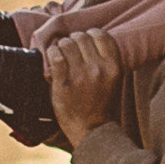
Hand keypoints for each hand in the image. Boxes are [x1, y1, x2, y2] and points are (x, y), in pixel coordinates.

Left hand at [43, 32, 123, 149]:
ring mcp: (80, 75)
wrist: (91, 129)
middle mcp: (98, 68)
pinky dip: (51, 54)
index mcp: (113, 66)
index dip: (90, 35)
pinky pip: (55, 56)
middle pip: (81, 37)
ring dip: (61, 46)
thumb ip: (106, 60)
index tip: (85, 42)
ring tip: (61, 55)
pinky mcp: (63, 83)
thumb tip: (91, 37)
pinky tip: (53, 59)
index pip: (101, 35)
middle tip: (70, 51)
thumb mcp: (113, 79)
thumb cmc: (101, 102)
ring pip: (66, 43)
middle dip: (73, 40)